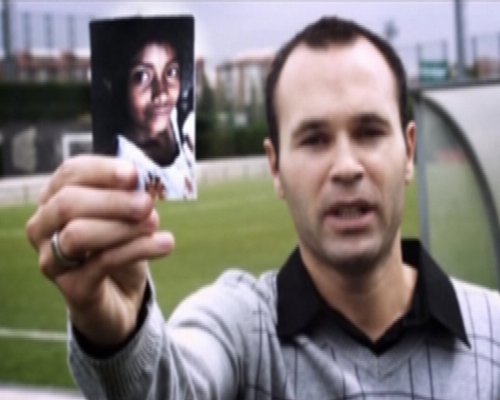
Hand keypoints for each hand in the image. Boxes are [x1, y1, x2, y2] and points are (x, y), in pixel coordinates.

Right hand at [26, 155, 174, 347]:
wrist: (120, 296)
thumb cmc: (120, 246)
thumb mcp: (127, 215)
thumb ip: (131, 195)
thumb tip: (142, 182)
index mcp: (55, 198)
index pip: (71, 173)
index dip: (102, 170)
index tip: (134, 174)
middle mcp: (43, 227)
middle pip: (68, 203)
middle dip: (112, 200)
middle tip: (147, 204)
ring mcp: (52, 259)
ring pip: (77, 235)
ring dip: (122, 227)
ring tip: (155, 224)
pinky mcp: (72, 287)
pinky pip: (102, 263)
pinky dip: (137, 249)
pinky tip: (165, 243)